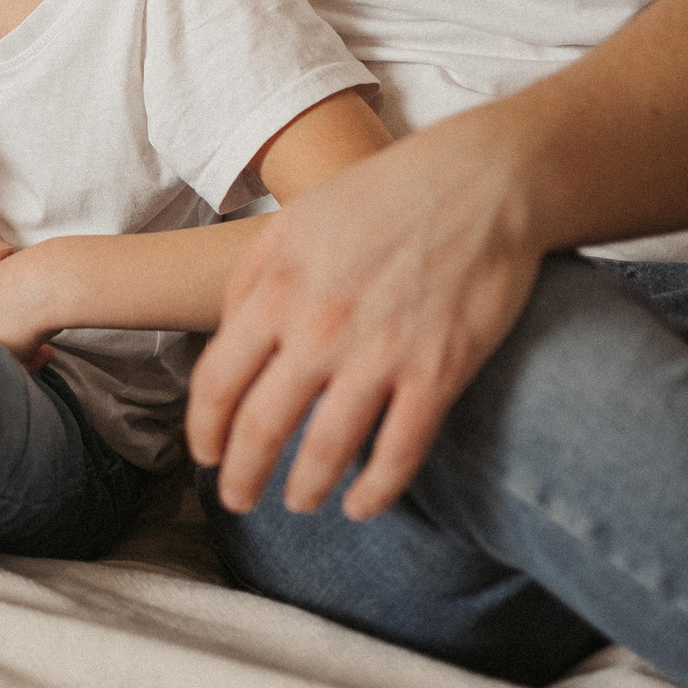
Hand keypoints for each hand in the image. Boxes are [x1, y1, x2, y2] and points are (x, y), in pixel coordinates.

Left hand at [185, 115, 543, 521]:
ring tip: (298, 504)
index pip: (217, 381)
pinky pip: (398, 452)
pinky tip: (361, 506)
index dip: (205, 429)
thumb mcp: (294, 219)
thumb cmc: (383, 194)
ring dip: (304, 489)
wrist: (482, 180)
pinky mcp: (439, 371)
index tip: (206, 453)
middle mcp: (319, 327)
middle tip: (237, 500)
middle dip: (242, 475)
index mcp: (277, 288)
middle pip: (262, 426)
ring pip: (325, 450)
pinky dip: (375, 491)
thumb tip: (225, 334)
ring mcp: (380, 353)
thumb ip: (252, 278)